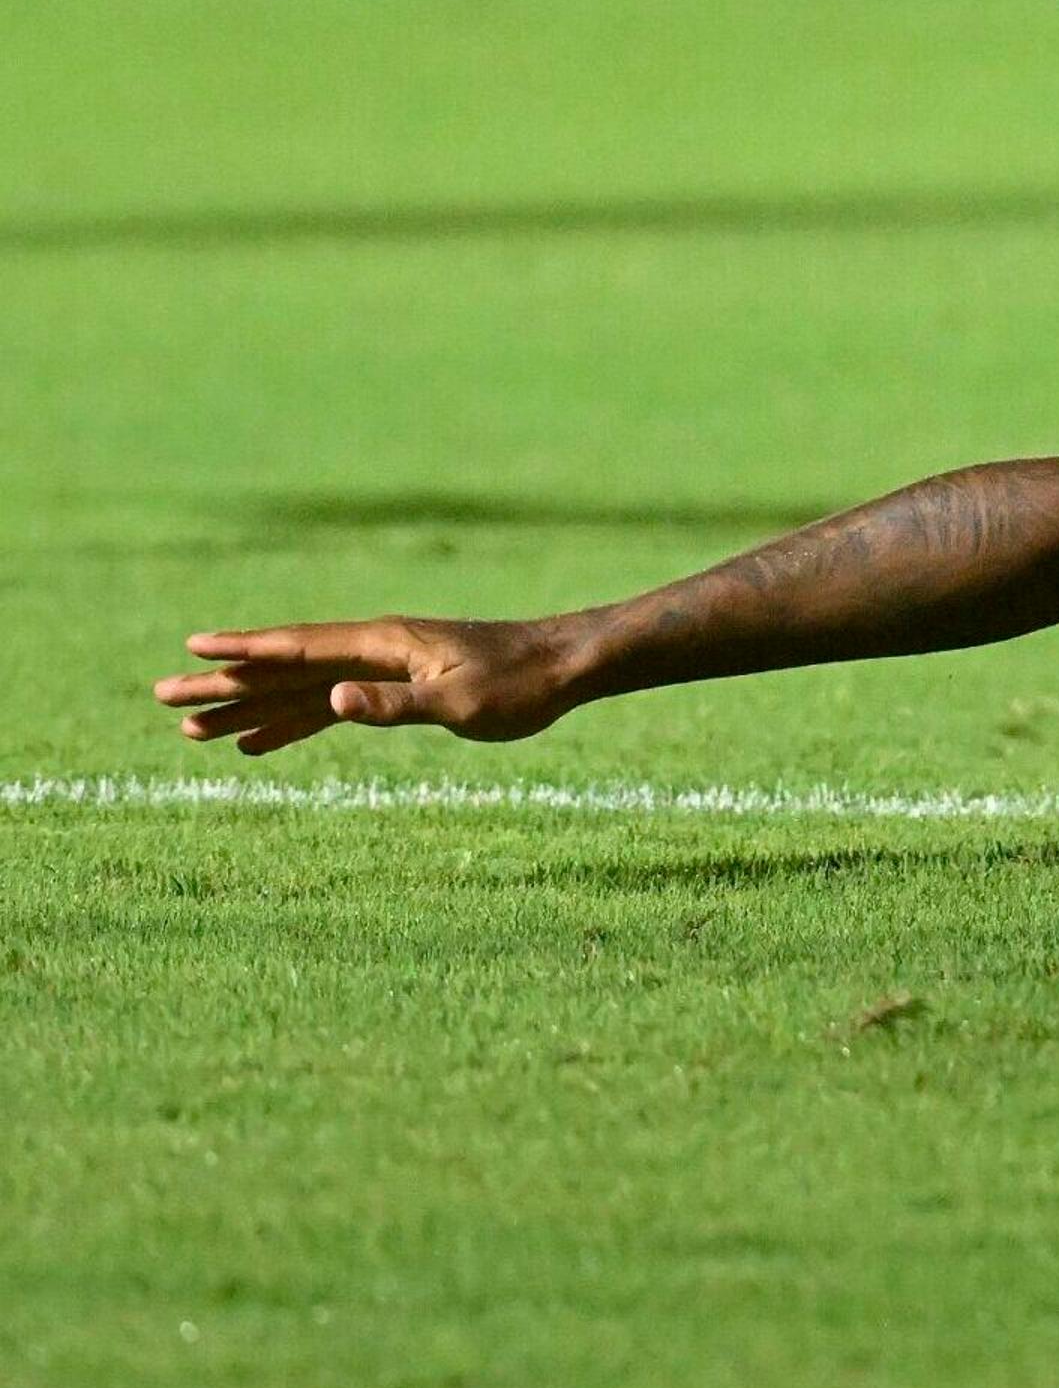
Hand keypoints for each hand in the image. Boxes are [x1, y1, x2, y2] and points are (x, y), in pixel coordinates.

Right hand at [155, 616, 585, 755]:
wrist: (564, 667)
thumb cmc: (519, 686)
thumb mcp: (458, 703)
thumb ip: (394, 704)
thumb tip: (332, 699)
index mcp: (381, 644)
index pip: (297, 646)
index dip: (243, 650)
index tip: (192, 648)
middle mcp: (372, 649)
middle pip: (285, 667)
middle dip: (226, 684)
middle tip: (164, 698)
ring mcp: (381, 667)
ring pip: (300, 688)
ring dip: (250, 709)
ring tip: (194, 733)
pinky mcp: (396, 687)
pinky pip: (329, 705)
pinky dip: (292, 723)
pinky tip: (260, 743)